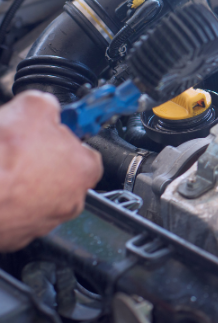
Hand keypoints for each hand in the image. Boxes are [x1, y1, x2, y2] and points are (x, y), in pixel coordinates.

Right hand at [0, 91, 101, 251]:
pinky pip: (17, 213)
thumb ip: (49, 105)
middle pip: (63, 174)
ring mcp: (43, 221)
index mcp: (85, 170)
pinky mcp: (16, 235)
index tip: (54, 132)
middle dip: (44, 161)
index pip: (87, 151)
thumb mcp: (33, 106)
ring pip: (39, 196)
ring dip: (25, 182)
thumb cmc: (3, 157)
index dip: (66, 138)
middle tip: (23, 148)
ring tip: (6, 167)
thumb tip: (47, 104)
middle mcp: (71, 201)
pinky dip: (8, 200)